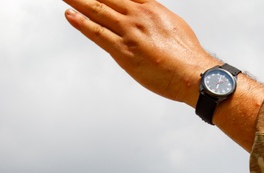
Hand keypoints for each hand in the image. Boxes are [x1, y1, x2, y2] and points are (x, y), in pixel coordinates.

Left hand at [62, 0, 216, 104]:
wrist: (194, 74)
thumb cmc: (188, 56)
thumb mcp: (174, 25)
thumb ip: (156, 18)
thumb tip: (151, 17)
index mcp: (151, 7)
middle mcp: (138, 15)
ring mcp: (129, 32)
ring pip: (97, 10)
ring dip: (77, 0)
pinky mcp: (123, 51)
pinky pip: (97, 33)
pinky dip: (81, 23)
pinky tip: (70, 14)